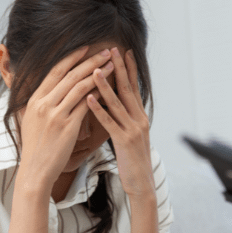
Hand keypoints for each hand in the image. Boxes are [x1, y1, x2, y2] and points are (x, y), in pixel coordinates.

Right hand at [17, 46, 113, 189]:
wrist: (35, 170)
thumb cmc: (37, 148)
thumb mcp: (33, 120)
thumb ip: (44, 104)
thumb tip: (52, 93)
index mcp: (35, 99)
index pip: (55, 71)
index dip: (72, 58)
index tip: (86, 48)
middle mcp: (44, 103)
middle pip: (69, 74)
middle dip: (90, 60)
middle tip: (105, 51)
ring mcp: (55, 114)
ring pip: (79, 86)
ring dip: (98, 74)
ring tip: (112, 65)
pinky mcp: (67, 126)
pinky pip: (85, 105)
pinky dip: (97, 95)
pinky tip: (109, 89)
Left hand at [87, 47, 154, 198]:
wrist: (142, 183)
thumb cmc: (134, 161)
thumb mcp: (133, 136)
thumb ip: (127, 119)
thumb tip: (117, 105)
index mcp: (140, 117)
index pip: (133, 88)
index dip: (128, 69)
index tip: (122, 52)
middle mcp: (139, 119)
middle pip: (128, 89)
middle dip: (119, 68)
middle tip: (112, 49)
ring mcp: (133, 129)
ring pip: (118, 103)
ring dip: (105, 84)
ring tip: (95, 69)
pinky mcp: (124, 141)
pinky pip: (110, 122)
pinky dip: (99, 109)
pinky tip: (89, 98)